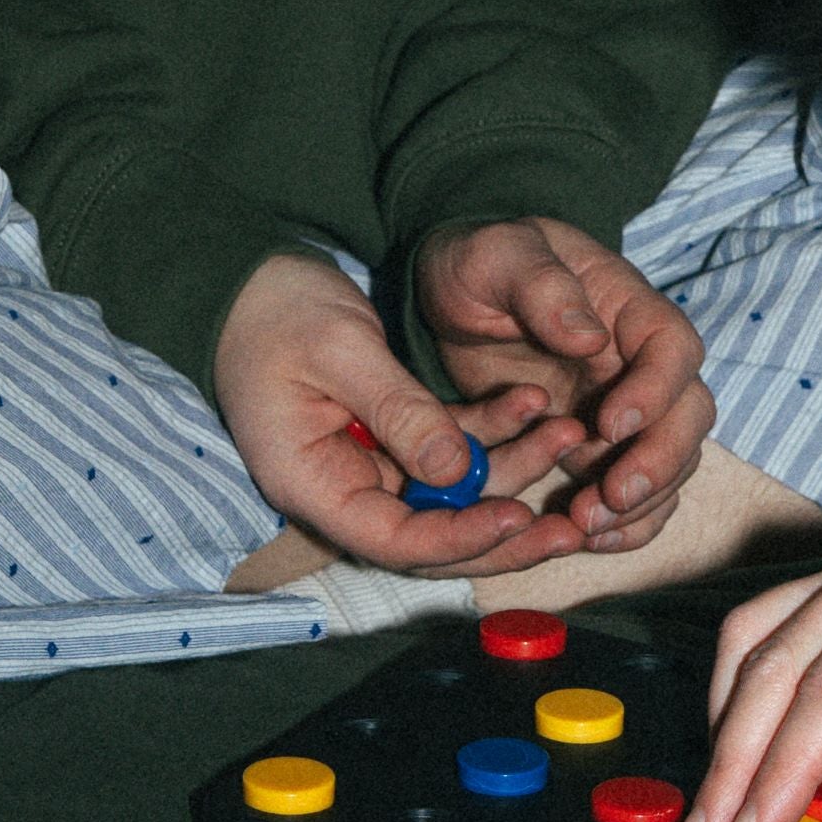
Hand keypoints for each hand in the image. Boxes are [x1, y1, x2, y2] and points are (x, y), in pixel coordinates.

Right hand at [212, 244, 603, 578]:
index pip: (394, 540)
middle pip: (433, 535)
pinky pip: (452, 448)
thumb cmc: (277, 311)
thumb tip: (456, 473)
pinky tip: (534, 403)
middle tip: (570, 525)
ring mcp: (372, 465)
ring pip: (454, 492)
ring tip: (568, 435)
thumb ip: (399, 411)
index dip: (458, 539)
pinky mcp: (394, 435)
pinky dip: (493, 429)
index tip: (519, 517)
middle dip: (503, 531)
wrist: (252, 280)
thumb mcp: (340, 351)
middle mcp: (344, 488)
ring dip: (512, 468)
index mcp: (313, 484)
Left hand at [409, 215, 712, 553]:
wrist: (456, 298)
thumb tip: (588, 335)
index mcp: (627, 308)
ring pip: (671, 464)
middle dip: (660, 462)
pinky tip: (587, 540)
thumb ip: (541, 285)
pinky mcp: (600, 450)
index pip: (674, 348)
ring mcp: (627, 411)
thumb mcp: (496, 256)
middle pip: (689, 415)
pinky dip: (625, 524)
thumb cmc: (480, 265)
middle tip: (611, 496)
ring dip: (642, 503)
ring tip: (585, 526)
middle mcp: (640, 364)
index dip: (657, 390)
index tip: (612, 422)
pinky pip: (635, 495)